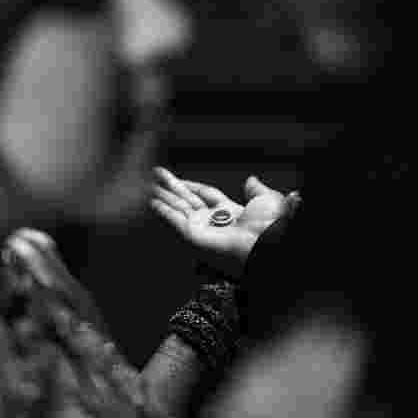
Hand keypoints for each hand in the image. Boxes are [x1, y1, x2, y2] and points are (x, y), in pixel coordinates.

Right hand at [150, 167, 299, 278]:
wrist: (266, 243)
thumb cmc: (270, 225)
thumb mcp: (266, 200)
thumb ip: (256, 190)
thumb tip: (251, 180)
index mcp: (230, 212)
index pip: (204, 195)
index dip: (190, 185)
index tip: (177, 178)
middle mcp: (213, 221)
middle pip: (187, 200)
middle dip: (170, 187)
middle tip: (155, 174)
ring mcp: (201, 229)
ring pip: (177, 208)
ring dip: (162, 196)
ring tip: (147, 184)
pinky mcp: (192, 237)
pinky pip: (174, 221)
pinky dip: (162, 211)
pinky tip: (151, 201)